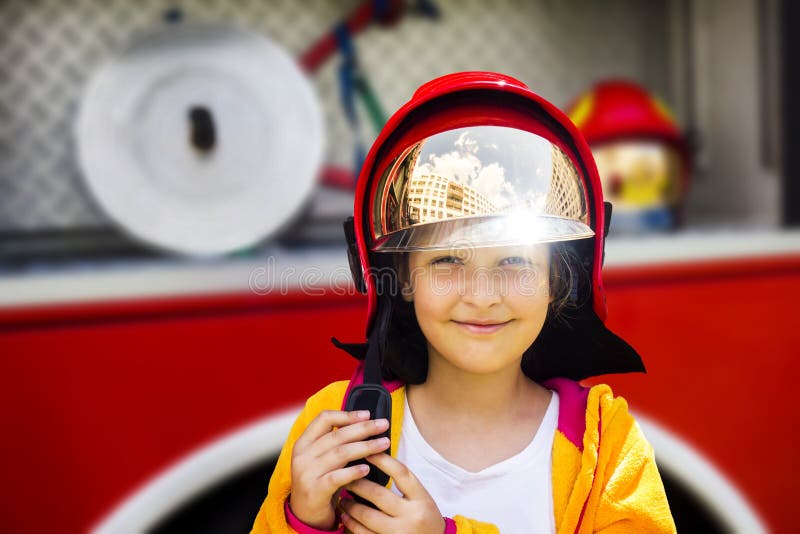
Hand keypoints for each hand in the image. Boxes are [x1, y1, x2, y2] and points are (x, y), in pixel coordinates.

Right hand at [290, 410, 390, 529]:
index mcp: (304, 442)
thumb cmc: (320, 480)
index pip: (323, 419)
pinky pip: (337, 477)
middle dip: (363, 428)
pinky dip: (353, 471)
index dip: (346, 414)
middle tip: (383, 425)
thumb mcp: (322, 457)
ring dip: (365, 447)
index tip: (366, 414)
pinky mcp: (315, 490)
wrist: (305, 513)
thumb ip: (335, 442)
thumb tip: (365, 423)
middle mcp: (303, 455)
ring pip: (340, 454)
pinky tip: (367, 468)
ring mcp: (307, 473)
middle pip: (337, 435)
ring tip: (384, 443)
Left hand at [340, 453, 444, 533]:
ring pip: (367, 516)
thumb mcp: (422, 500)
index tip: (367, 451)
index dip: (382, 460)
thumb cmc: (425, 519)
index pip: (401, 473)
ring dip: (350, 505)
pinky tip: (345, 516)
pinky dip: (351, 524)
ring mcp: (399, 533)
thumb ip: (404, 487)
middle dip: (357, 484)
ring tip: (343, 497)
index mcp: (422, 500)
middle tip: (345, 476)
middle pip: (378, 494)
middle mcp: (412, 516)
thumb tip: (376, 464)